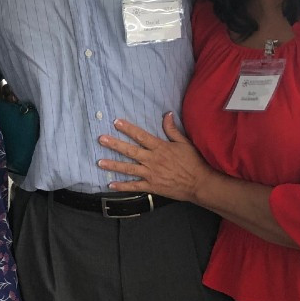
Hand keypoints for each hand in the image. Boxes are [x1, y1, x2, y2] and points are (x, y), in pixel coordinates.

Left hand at [97, 113, 213, 202]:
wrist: (199, 183)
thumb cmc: (193, 162)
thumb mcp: (184, 143)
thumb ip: (172, 130)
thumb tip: (167, 114)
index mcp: (160, 148)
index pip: (141, 136)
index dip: (128, 128)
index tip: (116, 122)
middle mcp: (152, 160)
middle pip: (130, 151)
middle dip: (114, 144)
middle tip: (101, 139)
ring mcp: (151, 174)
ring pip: (128, 169)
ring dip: (113, 165)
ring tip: (100, 162)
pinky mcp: (152, 186)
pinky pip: (134, 186)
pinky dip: (122, 186)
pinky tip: (111, 184)